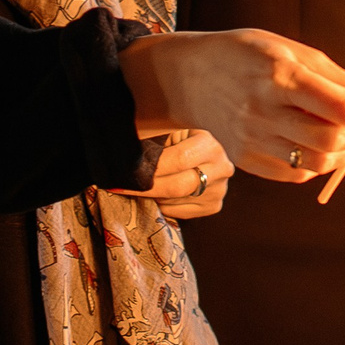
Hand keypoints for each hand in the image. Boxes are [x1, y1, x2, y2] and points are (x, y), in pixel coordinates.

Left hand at [109, 129, 232, 219]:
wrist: (197, 152)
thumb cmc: (175, 140)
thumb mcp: (165, 131)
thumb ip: (149, 138)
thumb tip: (125, 148)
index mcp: (209, 144)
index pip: (180, 159)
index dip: (152, 168)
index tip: (127, 174)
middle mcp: (221, 167)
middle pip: (179, 186)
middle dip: (147, 188)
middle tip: (122, 188)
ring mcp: (220, 189)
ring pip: (177, 201)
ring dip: (153, 197)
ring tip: (140, 187)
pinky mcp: (214, 205)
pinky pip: (181, 212)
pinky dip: (164, 205)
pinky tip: (158, 194)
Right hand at [123, 29, 344, 182]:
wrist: (191, 76)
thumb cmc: (247, 55)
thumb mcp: (292, 49)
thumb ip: (338, 78)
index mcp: (279, 74)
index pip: (341, 107)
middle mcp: (264, 110)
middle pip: (332, 141)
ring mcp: (252, 139)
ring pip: (317, 164)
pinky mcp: (245, 159)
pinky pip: (294, 174)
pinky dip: (318, 165)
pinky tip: (322, 147)